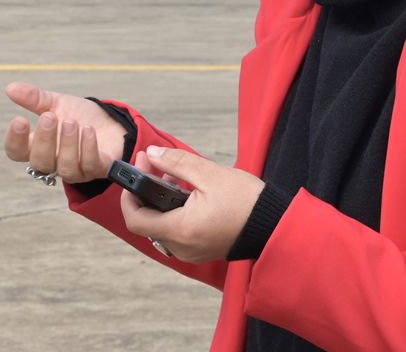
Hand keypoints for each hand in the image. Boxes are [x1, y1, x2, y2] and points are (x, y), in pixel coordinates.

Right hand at [2, 81, 126, 183]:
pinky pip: (89, 165)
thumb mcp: (56, 103)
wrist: (111, 122)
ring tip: (71, 122)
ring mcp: (75, 169)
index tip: (20, 120)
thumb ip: (34, 98)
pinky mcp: (97, 169)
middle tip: (50, 117)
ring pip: (65, 168)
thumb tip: (10, 88)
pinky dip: (88, 148)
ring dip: (67, 144)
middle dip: (44, 140)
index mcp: (38, 145)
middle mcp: (54, 161)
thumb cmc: (79, 116)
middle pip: (40, 162)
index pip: (17, 152)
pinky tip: (89, 130)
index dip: (14, 141)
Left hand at [119, 146, 264, 264]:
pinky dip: (173, 212)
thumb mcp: (210, 174)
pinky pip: (176, 232)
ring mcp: (192, 251)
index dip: (129, 194)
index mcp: (181, 230)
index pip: (135, 219)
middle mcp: (183, 246)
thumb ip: (177, 162)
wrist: (276, 225)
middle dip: (145, 191)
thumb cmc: (247, 202)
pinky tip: (185, 192)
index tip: (136, 170)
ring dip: (159, 200)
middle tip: (153, 165)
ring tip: (173, 174)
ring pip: (161, 226)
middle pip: (146, 221)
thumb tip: (151, 155)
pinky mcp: (201, 249)